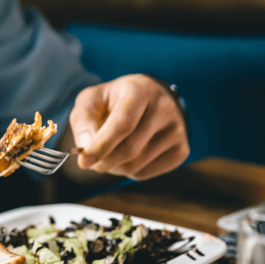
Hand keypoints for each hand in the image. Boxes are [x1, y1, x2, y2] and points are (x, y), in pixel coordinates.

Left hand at [70, 74, 188, 179]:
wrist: (148, 101)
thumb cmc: (114, 101)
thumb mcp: (92, 100)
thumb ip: (83, 120)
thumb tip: (85, 149)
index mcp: (141, 89)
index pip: (123, 124)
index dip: (101, 146)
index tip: (83, 162)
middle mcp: (165, 108)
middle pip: (129, 149)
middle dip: (103, 161)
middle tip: (90, 162)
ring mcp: (177, 130)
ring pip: (135, 165)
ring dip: (114, 166)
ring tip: (110, 152)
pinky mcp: (181, 150)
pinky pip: (145, 174)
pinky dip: (128, 171)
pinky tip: (127, 155)